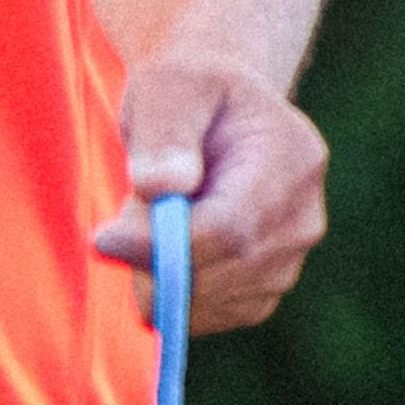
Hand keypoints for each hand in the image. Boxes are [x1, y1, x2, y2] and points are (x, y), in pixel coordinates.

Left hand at [93, 58, 327, 330]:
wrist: (214, 116)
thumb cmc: (187, 94)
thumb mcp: (168, 88)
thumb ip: (164, 132)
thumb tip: (163, 186)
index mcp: (292, 161)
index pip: (229, 231)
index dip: (161, 246)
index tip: (102, 237)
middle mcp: (302, 220)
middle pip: (217, 275)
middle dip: (152, 257)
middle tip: (126, 213)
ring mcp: (289, 262)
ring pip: (206, 304)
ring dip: (158, 273)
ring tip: (156, 217)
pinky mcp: (263, 293)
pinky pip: (204, 317)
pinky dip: (170, 293)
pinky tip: (165, 247)